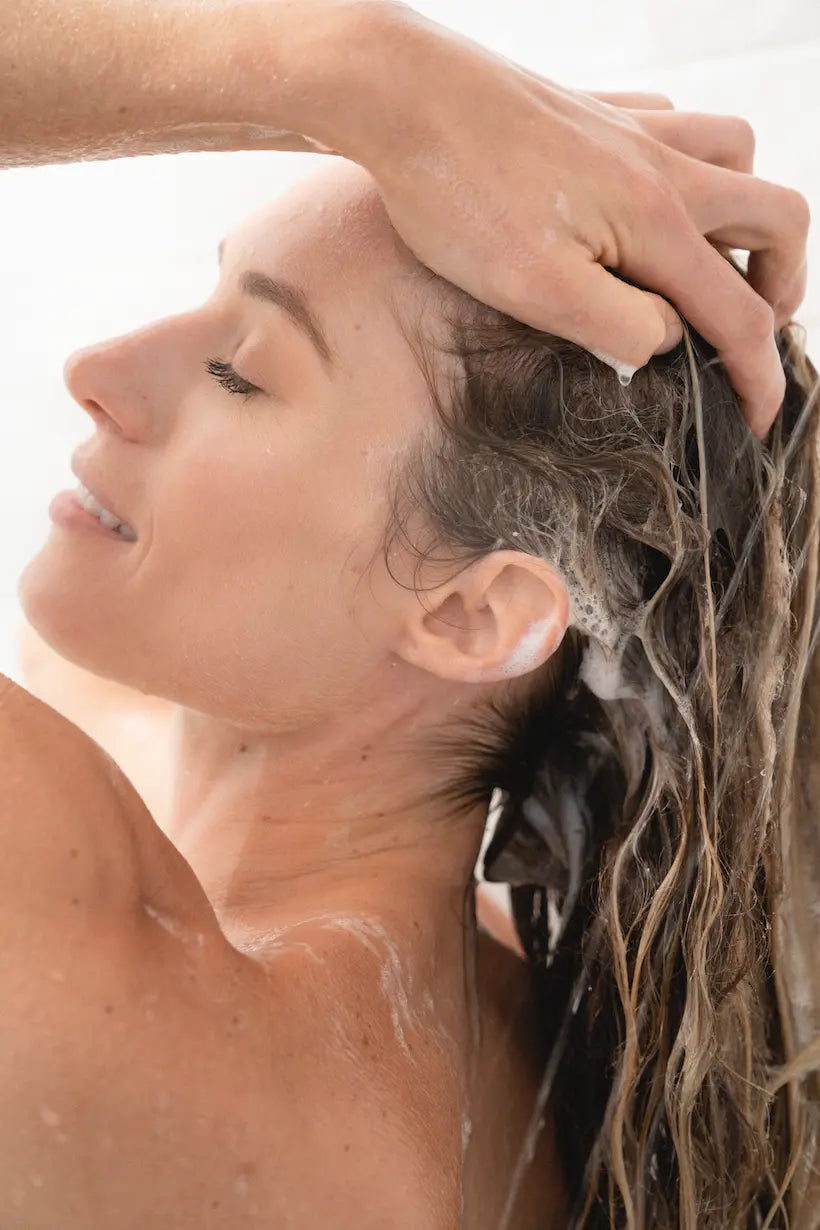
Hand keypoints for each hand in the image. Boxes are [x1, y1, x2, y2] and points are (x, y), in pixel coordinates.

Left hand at [360, 10, 809, 436]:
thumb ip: (618, 325)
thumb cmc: (457, 197)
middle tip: (754, 329)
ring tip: (715, 262)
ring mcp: (631, 129)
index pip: (738, 313)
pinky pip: (678, 122)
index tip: (756, 423)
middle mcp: (662, 166)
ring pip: (738, 157)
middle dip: (782, 283)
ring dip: (745, 215)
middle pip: (776, 218)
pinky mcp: (596, 110)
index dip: (758, 377)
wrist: (401, 93)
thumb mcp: (536, 290)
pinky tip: (648, 197)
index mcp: (656, 221)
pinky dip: (692, 163)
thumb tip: (667, 340)